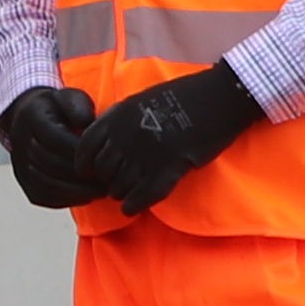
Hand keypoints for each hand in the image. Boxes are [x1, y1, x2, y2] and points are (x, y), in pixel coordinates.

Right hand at [0, 84, 107, 210]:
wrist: (28, 116)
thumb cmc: (57, 108)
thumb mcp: (69, 97)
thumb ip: (79, 106)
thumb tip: (87, 122)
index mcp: (32, 117)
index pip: (55, 139)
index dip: (80, 153)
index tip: (103, 159)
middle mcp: (20, 142)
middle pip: (51, 164)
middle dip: (82, 175)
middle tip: (108, 181)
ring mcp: (19, 164)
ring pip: (47, 184)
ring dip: (76, 191)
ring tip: (100, 192)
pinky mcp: (23, 181)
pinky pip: (42, 196)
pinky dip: (65, 200)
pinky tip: (84, 197)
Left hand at [74, 59, 263, 211]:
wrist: (219, 97)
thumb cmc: (183, 96)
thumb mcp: (141, 101)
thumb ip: (119, 121)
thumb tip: (104, 144)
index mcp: (119, 115)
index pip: (86, 147)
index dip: (85, 164)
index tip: (90, 171)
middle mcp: (128, 134)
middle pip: (103, 170)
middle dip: (106, 180)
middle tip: (115, 184)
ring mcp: (148, 152)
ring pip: (120, 185)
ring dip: (121, 193)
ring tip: (126, 194)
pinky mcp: (170, 167)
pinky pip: (143, 195)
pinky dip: (134, 205)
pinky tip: (131, 208)